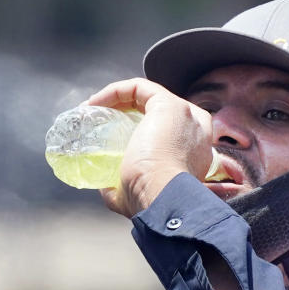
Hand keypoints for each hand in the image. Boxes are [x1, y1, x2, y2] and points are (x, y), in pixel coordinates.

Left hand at [85, 77, 214, 216]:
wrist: (164, 198)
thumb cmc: (153, 201)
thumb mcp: (136, 197)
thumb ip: (125, 188)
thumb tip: (107, 186)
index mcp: (194, 155)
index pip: (169, 132)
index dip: (139, 130)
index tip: (113, 137)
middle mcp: (195, 132)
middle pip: (158, 112)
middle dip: (128, 113)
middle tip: (102, 122)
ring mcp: (185, 115)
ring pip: (147, 97)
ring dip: (117, 99)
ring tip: (93, 110)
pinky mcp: (168, 105)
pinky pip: (139, 88)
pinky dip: (114, 91)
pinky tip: (95, 103)